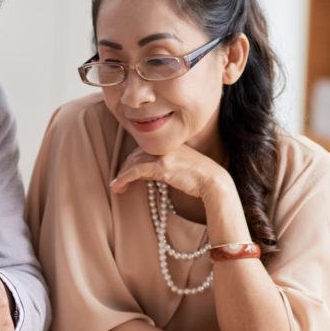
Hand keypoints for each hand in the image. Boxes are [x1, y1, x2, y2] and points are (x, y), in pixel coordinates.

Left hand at [110, 146, 226, 199]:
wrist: (214, 182)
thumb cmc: (200, 178)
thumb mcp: (180, 166)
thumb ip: (163, 165)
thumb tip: (145, 174)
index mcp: (170, 143)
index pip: (144, 148)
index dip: (132, 160)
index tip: (126, 172)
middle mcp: (165, 146)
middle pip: (136, 153)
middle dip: (124, 168)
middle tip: (118, 182)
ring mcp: (164, 155)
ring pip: (134, 161)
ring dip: (121, 175)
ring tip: (116, 187)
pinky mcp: (162, 167)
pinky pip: (136, 171)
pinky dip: (124, 178)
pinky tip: (118, 186)